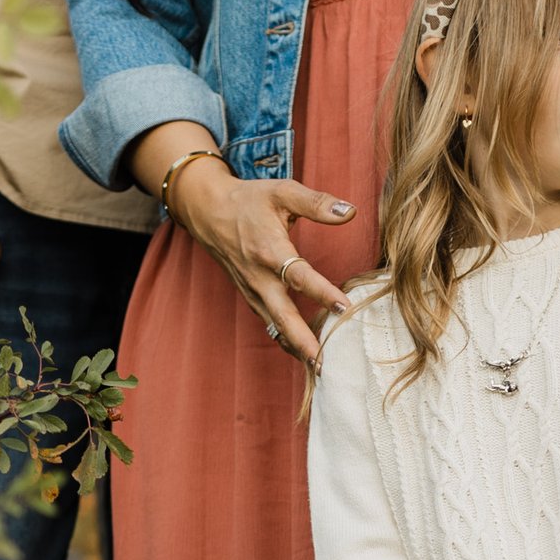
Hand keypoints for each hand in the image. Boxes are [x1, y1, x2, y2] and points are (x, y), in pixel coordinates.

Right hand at [143, 133, 353, 366]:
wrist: (209, 212)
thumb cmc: (250, 200)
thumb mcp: (282, 191)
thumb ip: (317, 203)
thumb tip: (350, 211)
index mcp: (269, 249)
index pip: (298, 275)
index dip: (321, 292)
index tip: (344, 307)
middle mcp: (258, 276)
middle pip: (281, 315)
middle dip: (302, 340)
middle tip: (323, 362)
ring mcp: (252, 290)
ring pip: (275, 325)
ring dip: (295, 347)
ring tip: (319, 368)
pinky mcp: (251, 297)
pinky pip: (270, 323)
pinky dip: (286, 340)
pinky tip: (305, 353)